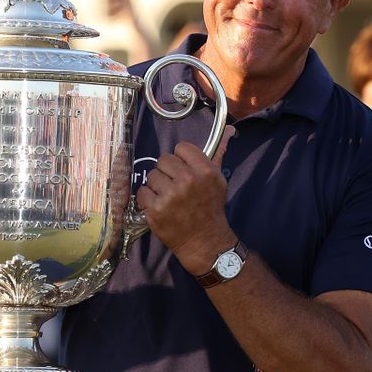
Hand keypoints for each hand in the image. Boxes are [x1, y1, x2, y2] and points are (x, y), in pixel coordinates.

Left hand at [135, 127, 235, 274]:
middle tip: (175, 186)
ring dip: (157, 186)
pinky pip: (142, 192)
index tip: (184, 170)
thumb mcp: (219, 180)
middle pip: (163, 160)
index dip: (181, 159)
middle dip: (167, 172)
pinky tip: (160, 206)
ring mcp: (170, 196)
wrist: (205, 241)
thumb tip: (229, 130)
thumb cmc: (211, 208)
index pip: (181, 147)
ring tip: (168, 197)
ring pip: (151, 176)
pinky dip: (148, 199)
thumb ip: (218, 154)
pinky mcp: (155, 210)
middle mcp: (187, 181)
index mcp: (204, 170)